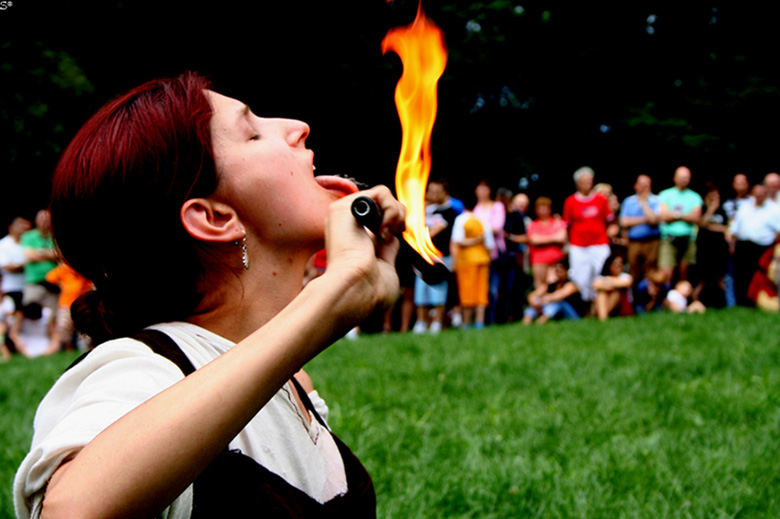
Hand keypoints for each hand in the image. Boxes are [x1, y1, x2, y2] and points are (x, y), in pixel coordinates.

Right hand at [320, 185, 405, 325]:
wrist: (354, 289)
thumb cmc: (368, 290)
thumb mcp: (385, 266)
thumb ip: (387, 249)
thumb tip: (393, 238)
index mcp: (354, 239)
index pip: (379, 219)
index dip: (396, 225)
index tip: (397, 239)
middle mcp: (347, 225)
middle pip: (383, 204)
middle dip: (398, 217)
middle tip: (395, 235)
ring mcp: (344, 214)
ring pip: (383, 195)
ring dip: (397, 213)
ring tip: (388, 234)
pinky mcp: (344, 207)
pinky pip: (380, 192)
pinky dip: (392, 209)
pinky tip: (385, 230)